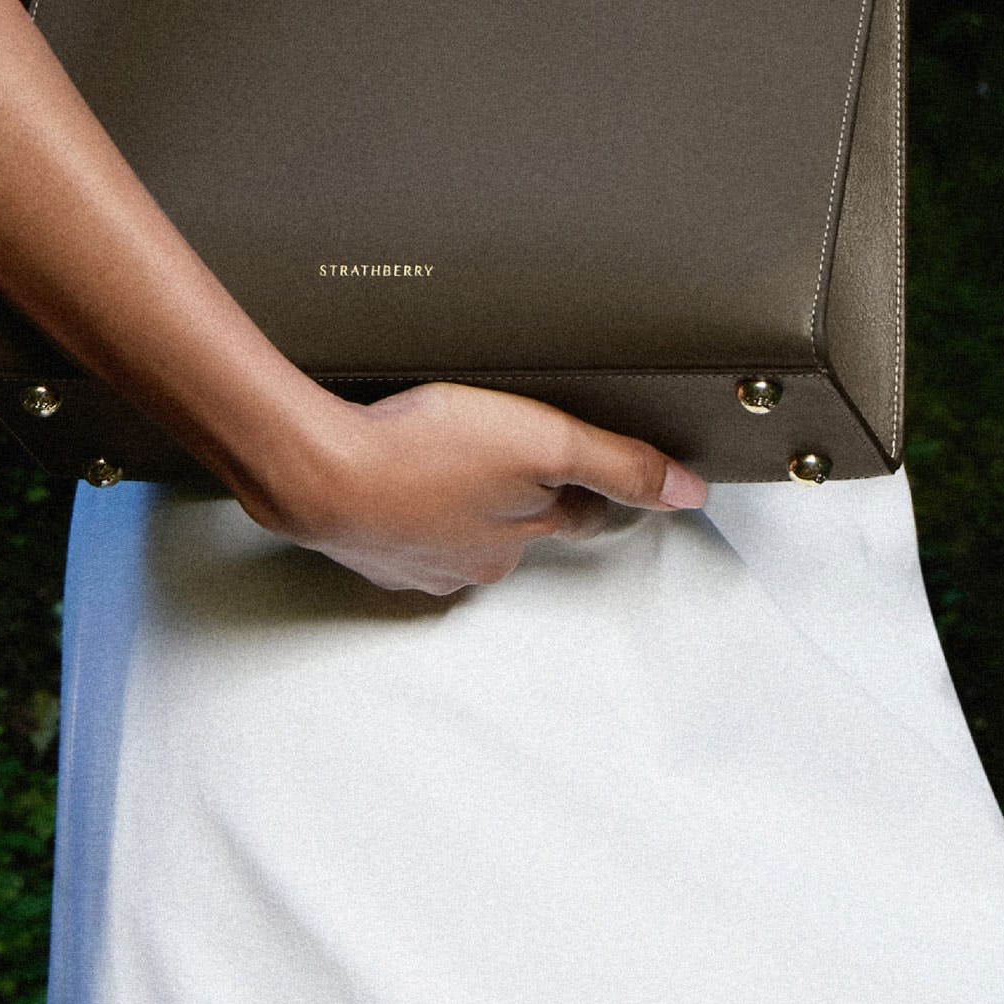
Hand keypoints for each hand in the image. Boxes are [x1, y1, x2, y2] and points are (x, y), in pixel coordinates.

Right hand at [255, 381, 707, 596]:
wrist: (313, 470)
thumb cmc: (422, 450)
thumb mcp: (542, 441)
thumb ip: (617, 463)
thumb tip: (690, 493)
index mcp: (517, 538)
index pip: (576, 511)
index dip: (587, 478)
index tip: (590, 459)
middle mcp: (471, 561)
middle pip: (516, 524)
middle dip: (519, 492)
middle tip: (512, 446)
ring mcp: (413, 559)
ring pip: (457, 529)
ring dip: (459, 499)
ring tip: (450, 454)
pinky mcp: (365, 544)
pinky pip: (400, 528)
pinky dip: (405, 504)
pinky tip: (394, 472)